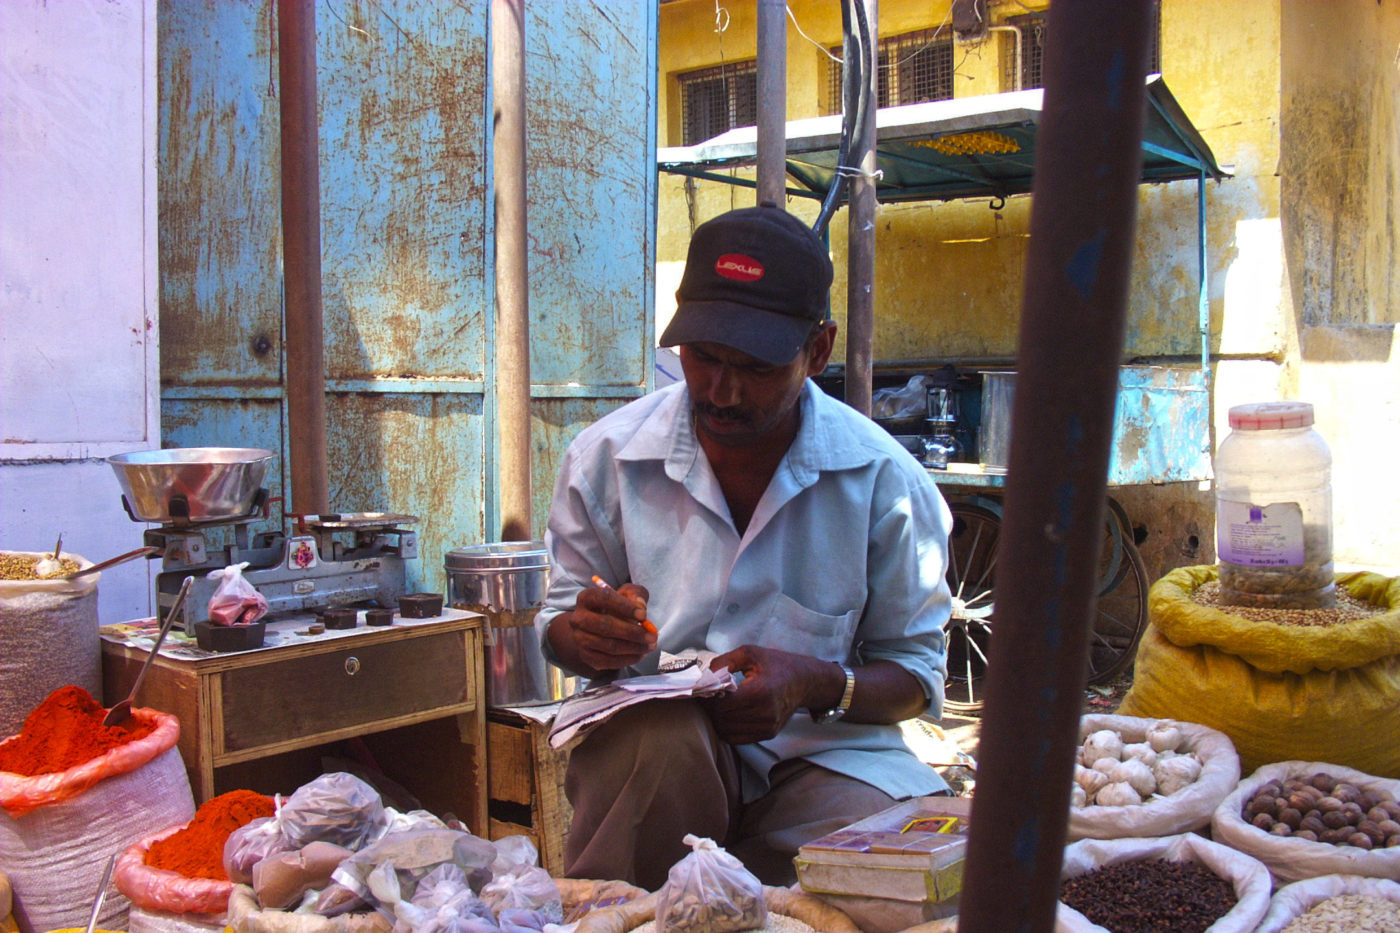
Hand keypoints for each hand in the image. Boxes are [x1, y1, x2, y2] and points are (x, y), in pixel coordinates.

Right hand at [548, 581, 656, 674]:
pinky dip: (627, 659)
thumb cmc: (618, 607)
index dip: (624, 607)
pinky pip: (607, 661)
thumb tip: (640, 607)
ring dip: (633, 647)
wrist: (603, 625)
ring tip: (650, 646)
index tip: (643, 615)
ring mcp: (580, 639)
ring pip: (608, 646)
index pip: (604, 599)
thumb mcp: (628, 594)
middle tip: (652, 636)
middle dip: (632, 632)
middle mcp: (578, 618)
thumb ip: (636, 595)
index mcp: (587, 597)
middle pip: (604, 626)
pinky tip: (640, 654)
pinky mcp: (585, 656)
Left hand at [703, 645, 826, 743]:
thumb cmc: (776, 664)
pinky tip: (729, 713)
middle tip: (709, 695)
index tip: (706, 688)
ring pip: (726, 731)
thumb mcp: (750, 653)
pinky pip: (735, 738)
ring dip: (717, 719)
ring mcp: (767, 726)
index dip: (709, 698)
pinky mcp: (768, 734)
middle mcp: (766, 713)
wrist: (804, 681)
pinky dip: (726, 727)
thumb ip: (724, 662)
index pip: (722, 704)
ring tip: (719, 703)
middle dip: (711, 708)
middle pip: (722, 719)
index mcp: (761, 691)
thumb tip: (705, 676)